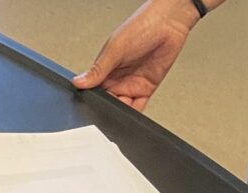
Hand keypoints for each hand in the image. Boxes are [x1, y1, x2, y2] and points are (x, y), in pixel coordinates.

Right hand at [73, 0, 199, 110]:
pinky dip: (134, 115)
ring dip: (120, 113)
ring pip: (122, 107)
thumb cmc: (142, 27)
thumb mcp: (115, 49)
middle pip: (108, 102)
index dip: (94, 100)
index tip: (92, 107)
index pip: (95, 91)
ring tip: (119, 112)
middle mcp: (117, 78)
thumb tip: (78, 82)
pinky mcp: (146, 89)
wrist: (169, 24)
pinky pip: (138, 107)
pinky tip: (130, 115)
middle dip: (108, 109)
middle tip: (108, 110)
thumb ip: (98, 70)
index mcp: (106, 68)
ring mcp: (131, 84)